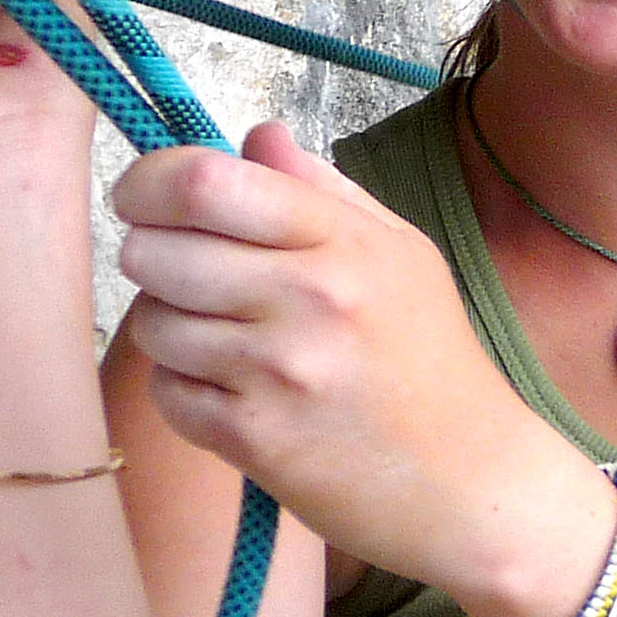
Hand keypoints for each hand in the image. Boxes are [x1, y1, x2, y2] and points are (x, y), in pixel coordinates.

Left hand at [109, 125, 608, 616]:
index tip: (146, 198)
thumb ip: (323, 190)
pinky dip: (187, 390)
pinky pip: (167, 391)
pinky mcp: (254, 439)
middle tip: (192, 275)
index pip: (203, 181)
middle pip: (156, 250)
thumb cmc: (432, 359)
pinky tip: (239, 393)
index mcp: (346, 240)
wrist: (471, 480)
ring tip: (228, 340)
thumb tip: (255, 136)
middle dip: (155, 257)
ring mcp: (280, 371)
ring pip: (153, 322)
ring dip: (172, 327)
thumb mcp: (401, 254)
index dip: (149, 182)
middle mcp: (312, 297)